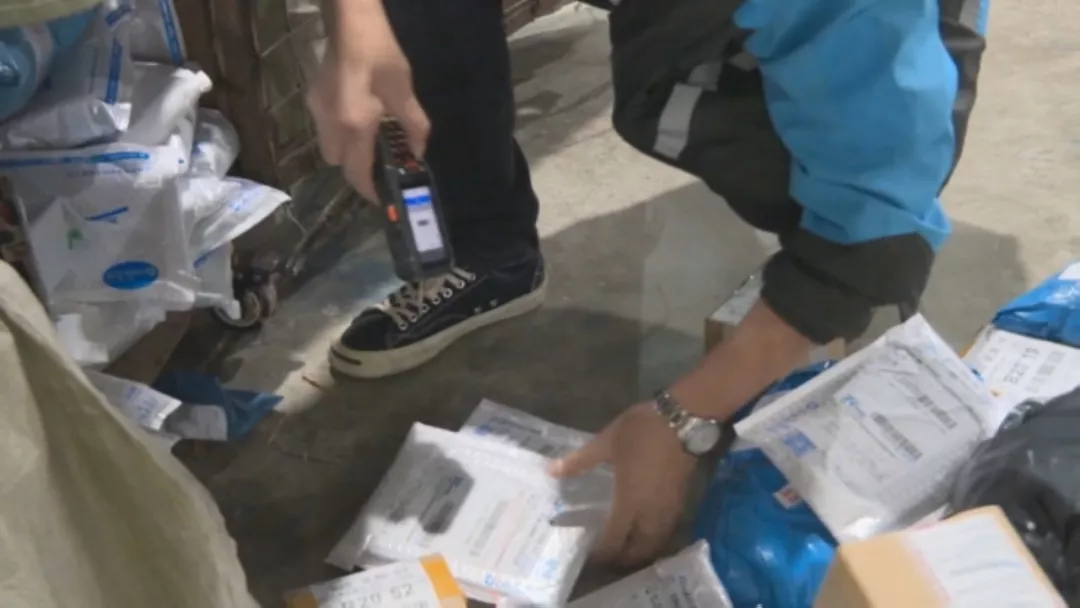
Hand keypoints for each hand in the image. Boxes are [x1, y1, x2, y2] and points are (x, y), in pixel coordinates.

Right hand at [306, 3, 429, 200]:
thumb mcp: (404, 92)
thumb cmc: (380, 55)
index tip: (384, 198)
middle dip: (356, 170)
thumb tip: (417, 153)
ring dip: (348, 151)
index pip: (357, 172)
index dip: (369, 190)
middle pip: (338, 164)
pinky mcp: (313, 97)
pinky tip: (357, 117)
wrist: (351, 23)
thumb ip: (413, 127)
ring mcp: (317, 110)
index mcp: (354, 125)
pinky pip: (325, 127)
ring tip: (370, 141)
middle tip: (379, 166)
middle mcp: (330, 124)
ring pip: (329, 146)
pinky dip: (340, 132)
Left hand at [550, 403, 695, 566]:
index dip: (603, 554)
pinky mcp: (680, 500)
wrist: (684, 420)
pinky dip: (655, 538)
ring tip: (627, 547)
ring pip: (656, 543)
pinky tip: (647, 529)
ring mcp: (668, 508)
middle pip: (640, 550)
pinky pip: (666, 531)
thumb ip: (580, 460)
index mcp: (629, 501)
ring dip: (642, 551)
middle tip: (610, 558)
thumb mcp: (607, 442)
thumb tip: (550, 471)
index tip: (590, 557)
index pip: (615, 539)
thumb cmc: (642, 431)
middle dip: (624, 559)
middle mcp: (650, 513)